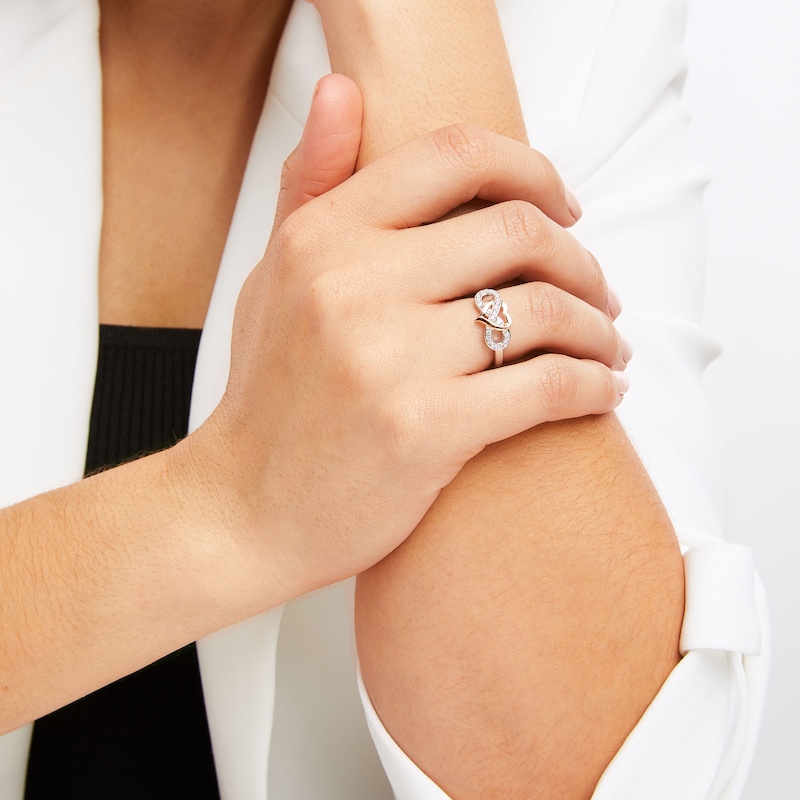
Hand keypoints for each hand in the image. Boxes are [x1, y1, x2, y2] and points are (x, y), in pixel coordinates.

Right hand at [186, 76, 627, 600]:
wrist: (243, 510)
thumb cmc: (267, 397)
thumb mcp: (274, 278)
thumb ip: (310, 184)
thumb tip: (341, 92)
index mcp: (322, 236)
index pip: (454, 155)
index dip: (532, 169)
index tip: (564, 206)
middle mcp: (352, 284)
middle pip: (518, 229)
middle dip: (581, 259)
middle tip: (599, 291)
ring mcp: (388, 358)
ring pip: (544, 308)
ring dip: (599, 327)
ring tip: (609, 346)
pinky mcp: (423, 430)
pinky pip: (546, 386)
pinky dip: (593, 386)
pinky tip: (603, 392)